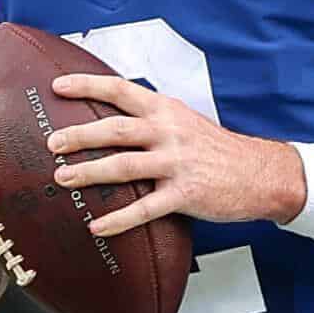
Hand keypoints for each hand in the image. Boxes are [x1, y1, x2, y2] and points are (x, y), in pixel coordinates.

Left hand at [47, 73, 305, 237]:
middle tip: (52, 143)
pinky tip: (97, 226)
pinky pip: (145, 208)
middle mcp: (169, 131)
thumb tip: (111, 123)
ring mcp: (177, 163)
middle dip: (80, 135)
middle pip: (116, 128)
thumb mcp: (185, 122)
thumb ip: (152, 120)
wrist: (260, 173)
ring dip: (90, 172)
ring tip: (63, 179)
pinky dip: (118, 219)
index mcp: (166, 110)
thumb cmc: (217, 150)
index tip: (58, 86)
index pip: (121, 90)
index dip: (88, 85)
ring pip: (124, 165)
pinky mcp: (185, 193)